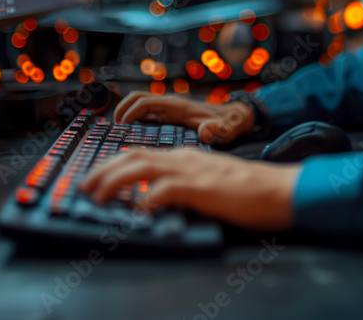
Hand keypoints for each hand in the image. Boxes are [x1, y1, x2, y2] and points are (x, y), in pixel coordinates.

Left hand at [77, 148, 299, 230]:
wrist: (279, 189)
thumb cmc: (249, 190)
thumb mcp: (210, 181)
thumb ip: (184, 184)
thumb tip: (156, 198)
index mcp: (186, 156)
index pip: (141, 153)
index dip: (114, 164)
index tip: (95, 177)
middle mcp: (185, 158)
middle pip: (134, 156)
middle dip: (103, 170)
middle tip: (83, 187)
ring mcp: (193, 171)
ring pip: (142, 167)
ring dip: (114, 181)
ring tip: (96, 196)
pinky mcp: (203, 188)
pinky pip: (167, 190)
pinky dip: (147, 198)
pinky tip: (136, 210)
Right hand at [114, 91, 254, 144]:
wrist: (233, 119)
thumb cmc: (227, 126)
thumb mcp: (223, 131)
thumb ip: (216, 131)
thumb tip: (207, 132)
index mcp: (176, 106)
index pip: (145, 102)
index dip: (130, 112)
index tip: (121, 127)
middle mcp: (170, 103)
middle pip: (137, 97)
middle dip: (122, 108)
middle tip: (114, 128)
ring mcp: (168, 108)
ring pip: (139, 102)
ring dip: (126, 111)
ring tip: (118, 130)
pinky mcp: (169, 114)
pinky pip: (145, 111)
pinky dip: (134, 117)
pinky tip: (131, 134)